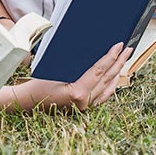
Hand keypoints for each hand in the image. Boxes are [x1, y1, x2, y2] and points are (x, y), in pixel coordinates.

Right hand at [10, 42, 131, 110]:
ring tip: (124, 59)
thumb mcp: (55, 69)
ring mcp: (86, 107)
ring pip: (108, 87)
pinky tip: (114, 76)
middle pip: (107, 78)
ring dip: (117, 72)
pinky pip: (103, 96)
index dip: (110, 57)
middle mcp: (84, 102)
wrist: (28, 101)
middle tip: (127, 48)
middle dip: (118, 61)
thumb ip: (75, 63)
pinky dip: (110, 84)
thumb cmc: (38, 84)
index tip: (119, 45)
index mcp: (77, 92)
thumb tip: (91, 49)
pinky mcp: (85, 108)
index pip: (99, 70)